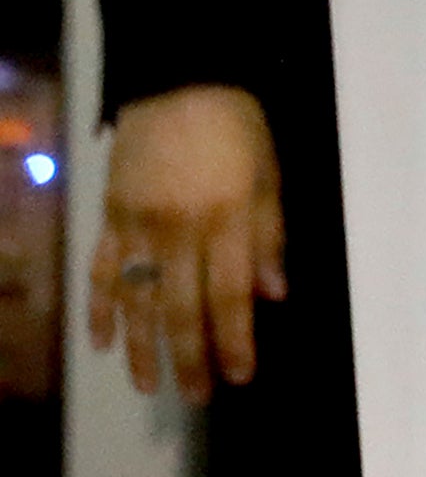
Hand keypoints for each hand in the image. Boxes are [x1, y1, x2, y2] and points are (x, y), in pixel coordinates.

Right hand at [86, 86, 282, 405]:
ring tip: (148, 386)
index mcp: (229, 219)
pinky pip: (103, 271)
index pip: (231, 295)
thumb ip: (270, 237)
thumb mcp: (271, 175)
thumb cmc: (238, 128)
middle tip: (197, 396)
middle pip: (182, 307)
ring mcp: (139, 225)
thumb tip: (272, 295)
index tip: (240, 375)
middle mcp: (181, 230)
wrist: (179, 81)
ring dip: (141, 348)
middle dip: (190, 357)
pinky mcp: (111, 217)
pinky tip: (103, 342)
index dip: (235, 340)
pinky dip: (101, 308)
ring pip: (137, 300)